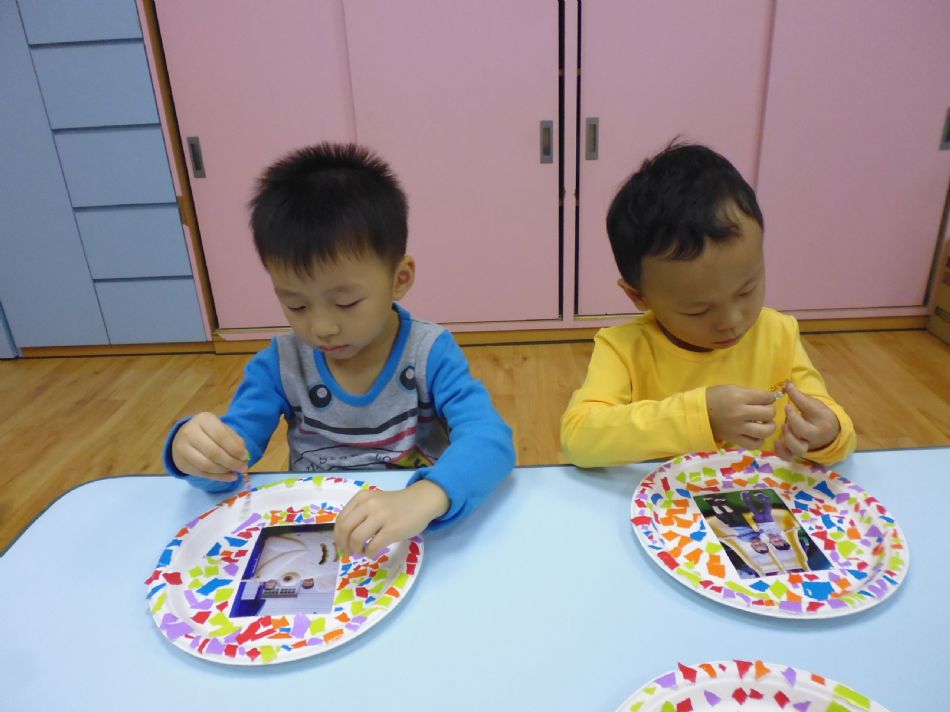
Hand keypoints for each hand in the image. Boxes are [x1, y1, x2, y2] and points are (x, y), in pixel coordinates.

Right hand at [171, 412, 247, 480]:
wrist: (184, 438)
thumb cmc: (209, 432)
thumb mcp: (223, 429)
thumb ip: (235, 441)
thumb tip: (244, 457)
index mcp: (203, 420)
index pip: (221, 436)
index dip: (235, 449)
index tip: (245, 457)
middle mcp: (190, 432)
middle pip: (214, 452)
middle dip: (231, 462)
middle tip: (243, 467)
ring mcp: (183, 449)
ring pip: (207, 465)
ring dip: (225, 471)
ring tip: (236, 471)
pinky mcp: (182, 463)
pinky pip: (202, 474)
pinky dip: (219, 477)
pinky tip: (229, 477)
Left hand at [334, 480, 448, 558]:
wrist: (421, 501)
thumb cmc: (396, 505)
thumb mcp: (374, 502)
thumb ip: (359, 514)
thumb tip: (344, 538)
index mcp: (362, 497)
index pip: (341, 520)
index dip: (338, 536)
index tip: (342, 545)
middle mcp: (369, 505)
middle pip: (345, 529)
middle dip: (343, 545)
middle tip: (349, 552)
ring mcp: (381, 517)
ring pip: (356, 538)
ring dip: (355, 550)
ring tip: (361, 552)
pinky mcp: (392, 529)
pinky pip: (373, 546)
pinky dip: (368, 553)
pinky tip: (372, 553)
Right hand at [706, 385, 777, 449]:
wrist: (697, 412)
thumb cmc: (715, 396)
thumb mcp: (732, 388)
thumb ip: (751, 394)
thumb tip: (768, 399)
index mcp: (740, 397)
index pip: (766, 397)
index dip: (770, 397)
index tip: (766, 399)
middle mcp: (741, 413)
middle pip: (768, 413)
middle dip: (770, 410)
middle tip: (765, 410)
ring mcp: (738, 428)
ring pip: (765, 431)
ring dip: (769, 427)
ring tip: (765, 424)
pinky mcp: (734, 439)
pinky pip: (754, 444)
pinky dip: (759, 440)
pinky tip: (757, 435)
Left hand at [774, 382, 839, 459]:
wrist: (829, 433)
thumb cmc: (817, 416)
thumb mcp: (813, 404)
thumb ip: (799, 396)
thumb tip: (786, 384)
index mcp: (822, 418)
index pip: (810, 408)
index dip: (798, 400)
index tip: (788, 391)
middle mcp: (816, 434)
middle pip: (805, 431)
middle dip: (794, 421)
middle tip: (787, 411)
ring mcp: (806, 445)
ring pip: (798, 448)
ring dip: (788, 438)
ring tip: (783, 427)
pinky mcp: (797, 453)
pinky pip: (789, 457)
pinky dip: (781, 452)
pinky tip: (776, 442)